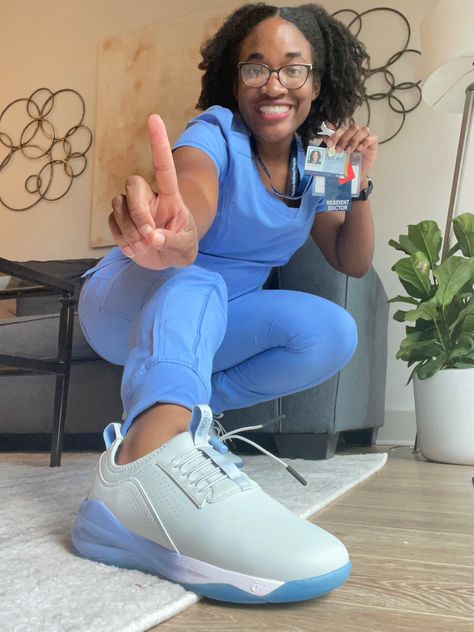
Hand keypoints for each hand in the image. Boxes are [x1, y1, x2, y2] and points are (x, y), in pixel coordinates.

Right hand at [108, 114, 197, 269]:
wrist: (168, 261)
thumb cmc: (182, 247)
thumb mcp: (186, 248)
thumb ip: (173, 241)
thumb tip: (152, 237)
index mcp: (170, 196)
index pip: (163, 166)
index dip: (158, 143)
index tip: (154, 118)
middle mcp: (149, 197)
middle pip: (133, 184)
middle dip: (138, 211)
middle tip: (148, 235)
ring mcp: (132, 208)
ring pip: (119, 204)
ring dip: (129, 229)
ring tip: (143, 246)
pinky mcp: (120, 220)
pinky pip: (112, 221)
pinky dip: (121, 238)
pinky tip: (134, 248)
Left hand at [322, 122, 378, 180]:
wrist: (356, 174)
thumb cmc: (348, 163)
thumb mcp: (338, 154)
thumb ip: (333, 144)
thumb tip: (324, 136)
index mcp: (348, 134)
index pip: (342, 129)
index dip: (335, 135)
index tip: (330, 144)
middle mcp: (357, 134)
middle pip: (353, 127)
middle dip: (344, 138)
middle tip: (339, 150)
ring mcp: (366, 138)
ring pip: (363, 130)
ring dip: (354, 140)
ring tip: (349, 151)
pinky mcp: (373, 143)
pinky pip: (373, 137)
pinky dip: (366, 142)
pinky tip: (360, 149)